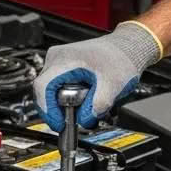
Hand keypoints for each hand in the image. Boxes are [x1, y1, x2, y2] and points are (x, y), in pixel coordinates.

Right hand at [33, 21, 161, 130]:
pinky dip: (66, 101)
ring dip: (63, 106)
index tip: (59, 123)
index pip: (43, 88)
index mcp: (64, 59)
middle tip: (74, 120)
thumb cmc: (120, 57)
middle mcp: (55, 59)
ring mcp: (57, 64)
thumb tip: (85, 120)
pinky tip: (82, 102)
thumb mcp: (113, 85)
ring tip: (84, 107)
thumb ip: (98, 105)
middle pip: (44, 93)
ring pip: (50, 93)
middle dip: (58, 110)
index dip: (48, 110)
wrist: (126, 47)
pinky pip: (56, 90)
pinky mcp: (62, 70)